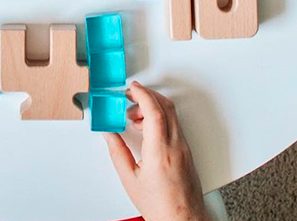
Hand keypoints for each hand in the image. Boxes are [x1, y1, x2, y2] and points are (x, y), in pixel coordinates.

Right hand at [104, 81, 208, 220]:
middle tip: (130, 96)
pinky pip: (175, 124)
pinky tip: (148, 127)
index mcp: (160, 152)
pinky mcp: (187, 151)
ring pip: (172, 114)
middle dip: (146, 94)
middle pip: (165, 106)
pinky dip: (161, 117)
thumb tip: (109, 133)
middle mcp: (176, 146)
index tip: (131, 88)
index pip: (154, 112)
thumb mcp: (130, 180)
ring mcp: (184, 147)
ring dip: (153, 106)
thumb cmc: (161, 207)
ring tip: (135, 116)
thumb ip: (118, 152)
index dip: (142, 94)